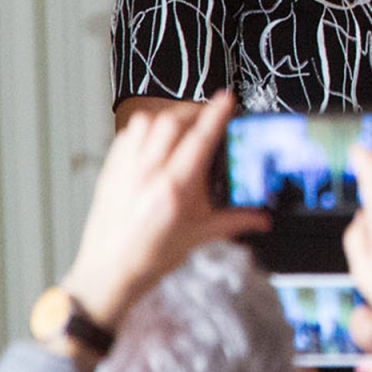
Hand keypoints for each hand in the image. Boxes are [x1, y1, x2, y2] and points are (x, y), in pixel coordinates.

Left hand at [62, 92, 261, 331]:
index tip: (227, 99)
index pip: (199, 139)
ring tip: (181, 125)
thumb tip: (263, 218)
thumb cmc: (150, 257)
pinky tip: (154, 140)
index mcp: (175, 189)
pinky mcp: (111, 171)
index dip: (216, 114)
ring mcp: (126, 170)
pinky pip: (127, 135)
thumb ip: (235, 221)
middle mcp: (149, 173)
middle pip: (172, 122)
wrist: (108, 272)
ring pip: (146, 122)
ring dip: (168, 117)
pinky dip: (144, 129)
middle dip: (194, 112)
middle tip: (208, 115)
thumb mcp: (200, 237)